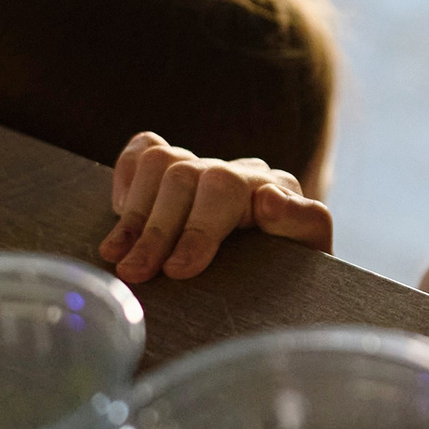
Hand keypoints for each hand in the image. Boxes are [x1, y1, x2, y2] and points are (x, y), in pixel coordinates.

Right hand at [98, 132, 331, 282]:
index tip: (178, 270)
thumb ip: (304, 224)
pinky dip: (126, 177)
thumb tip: (270, 199)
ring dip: (135, 213)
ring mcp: (205, 168)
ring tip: (118, 258)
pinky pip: (144, 152)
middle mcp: (238, 172)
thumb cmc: (295, 271)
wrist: (285, 277)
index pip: (225, 188)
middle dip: (157, 229)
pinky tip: (121, 215)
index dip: (197, 228)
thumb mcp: (310, 254)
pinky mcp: (177, 171)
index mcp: (274, 187)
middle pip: (185, 177)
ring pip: (159, 162)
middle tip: (137, 273)